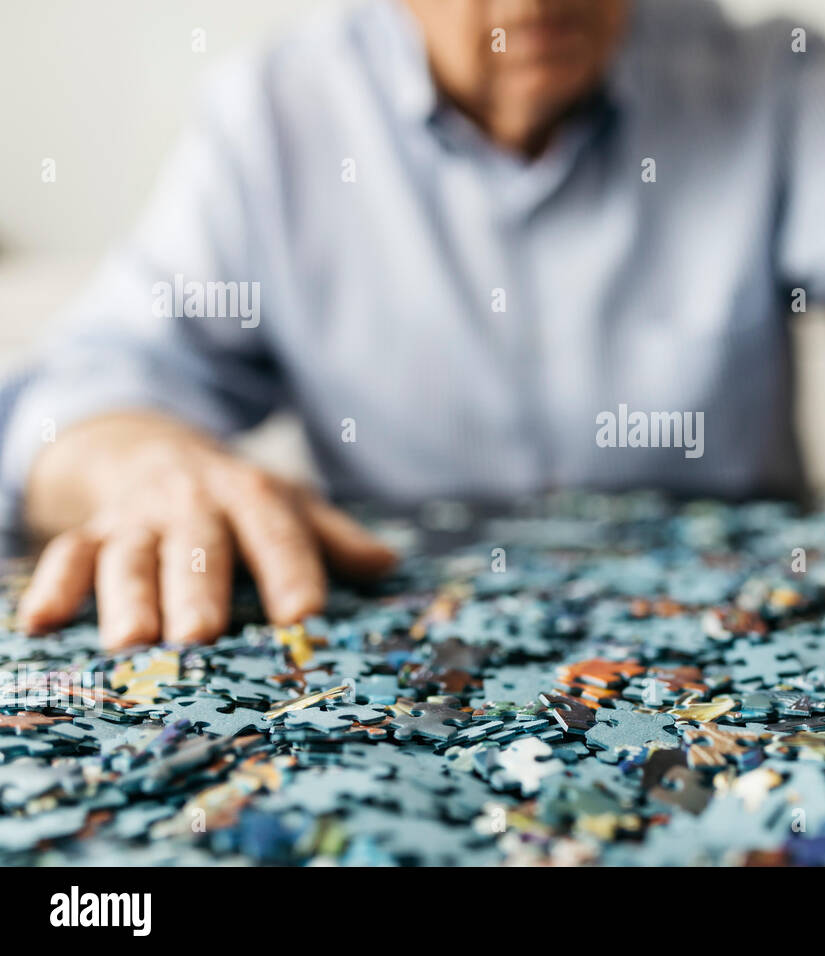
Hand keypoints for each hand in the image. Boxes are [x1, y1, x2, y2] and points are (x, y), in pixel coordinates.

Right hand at [18, 414, 395, 649]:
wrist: (156, 450)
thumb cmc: (240, 500)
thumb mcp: (290, 506)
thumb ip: (335, 538)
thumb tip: (388, 565)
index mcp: (254, 496)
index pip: (278, 534)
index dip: (292, 572)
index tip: (304, 617)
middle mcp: (195, 505)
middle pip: (199, 548)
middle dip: (199, 589)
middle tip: (201, 635)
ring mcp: (140, 519)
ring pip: (132, 556)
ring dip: (128, 596)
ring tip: (131, 642)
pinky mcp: (92, 532)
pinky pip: (67, 556)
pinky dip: (53, 587)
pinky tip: (41, 623)